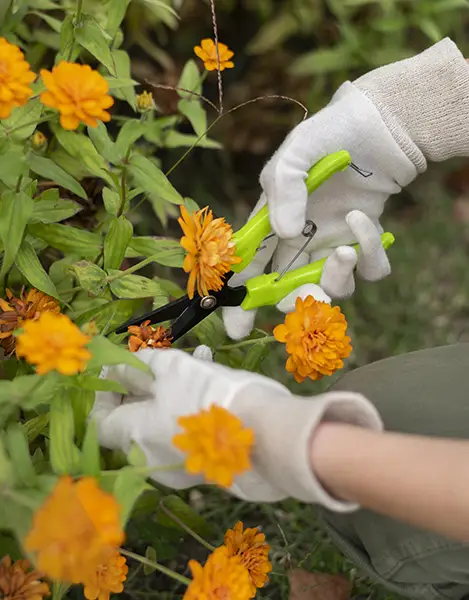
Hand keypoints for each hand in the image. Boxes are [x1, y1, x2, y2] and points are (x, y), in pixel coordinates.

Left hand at [90, 346, 381, 504]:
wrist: (268, 433)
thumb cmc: (211, 396)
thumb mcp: (171, 368)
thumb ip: (138, 366)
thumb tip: (114, 367)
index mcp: (135, 437)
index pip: (100, 421)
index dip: (104, 392)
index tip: (118, 367)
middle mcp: (151, 458)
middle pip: (133, 419)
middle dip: (143, 383)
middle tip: (158, 357)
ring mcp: (179, 465)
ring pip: (162, 420)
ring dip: (170, 388)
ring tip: (194, 357)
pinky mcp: (205, 463)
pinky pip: (185, 431)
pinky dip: (189, 404)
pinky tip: (212, 375)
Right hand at [223, 81, 417, 339]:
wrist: (382, 122)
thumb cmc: (330, 133)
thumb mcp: (296, 153)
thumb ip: (283, 188)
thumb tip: (286, 232)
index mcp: (273, 223)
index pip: (250, 267)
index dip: (240, 298)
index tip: (235, 325)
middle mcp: (302, 240)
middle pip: (289, 288)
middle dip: (294, 302)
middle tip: (305, 300)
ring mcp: (334, 243)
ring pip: (332, 288)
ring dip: (336, 280)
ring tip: (343, 251)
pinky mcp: (366, 242)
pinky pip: (370, 269)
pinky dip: (369, 252)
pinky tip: (362, 221)